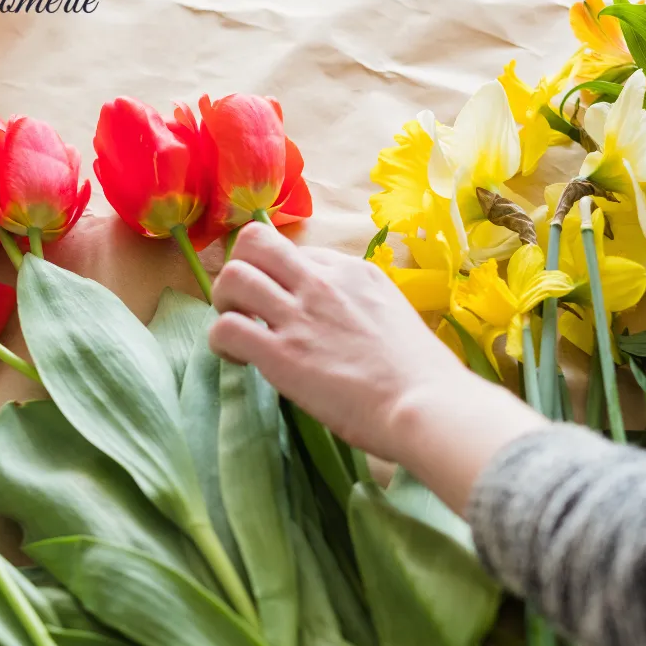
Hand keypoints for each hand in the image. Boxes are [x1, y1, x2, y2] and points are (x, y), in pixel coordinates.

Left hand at [209, 223, 544, 513]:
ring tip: (238, 326)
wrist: (425, 404)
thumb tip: (342, 320)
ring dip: (225, 301)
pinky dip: (221, 341)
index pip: (299, 252)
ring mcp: (299, 314)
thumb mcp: (395, 315)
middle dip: (241, 267)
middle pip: (255, 242)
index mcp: (354, 271)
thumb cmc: (422, 374)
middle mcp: (322, 281)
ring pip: (232, 277)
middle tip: (246, 301)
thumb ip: (362, 306)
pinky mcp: (280, 353)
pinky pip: (225, 328)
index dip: (285, 276)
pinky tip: (239, 358)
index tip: (288, 303)